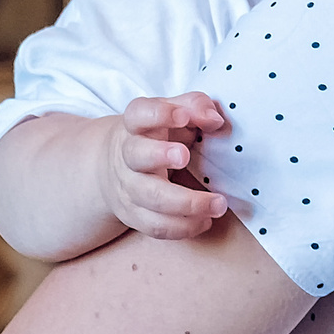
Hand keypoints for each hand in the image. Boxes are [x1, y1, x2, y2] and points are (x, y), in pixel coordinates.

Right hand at [97, 94, 230, 240]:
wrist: (115, 166)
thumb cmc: (155, 135)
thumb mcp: (172, 112)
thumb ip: (195, 106)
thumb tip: (214, 119)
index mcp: (136, 125)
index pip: (139, 114)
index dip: (159, 114)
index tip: (182, 116)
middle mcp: (127, 155)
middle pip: (138, 156)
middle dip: (160, 156)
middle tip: (185, 156)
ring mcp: (129, 188)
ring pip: (151, 198)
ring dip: (187, 204)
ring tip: (218, 203)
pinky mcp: (134, 215)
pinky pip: (156, 226)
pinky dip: (184, 227)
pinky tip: (206, 220)